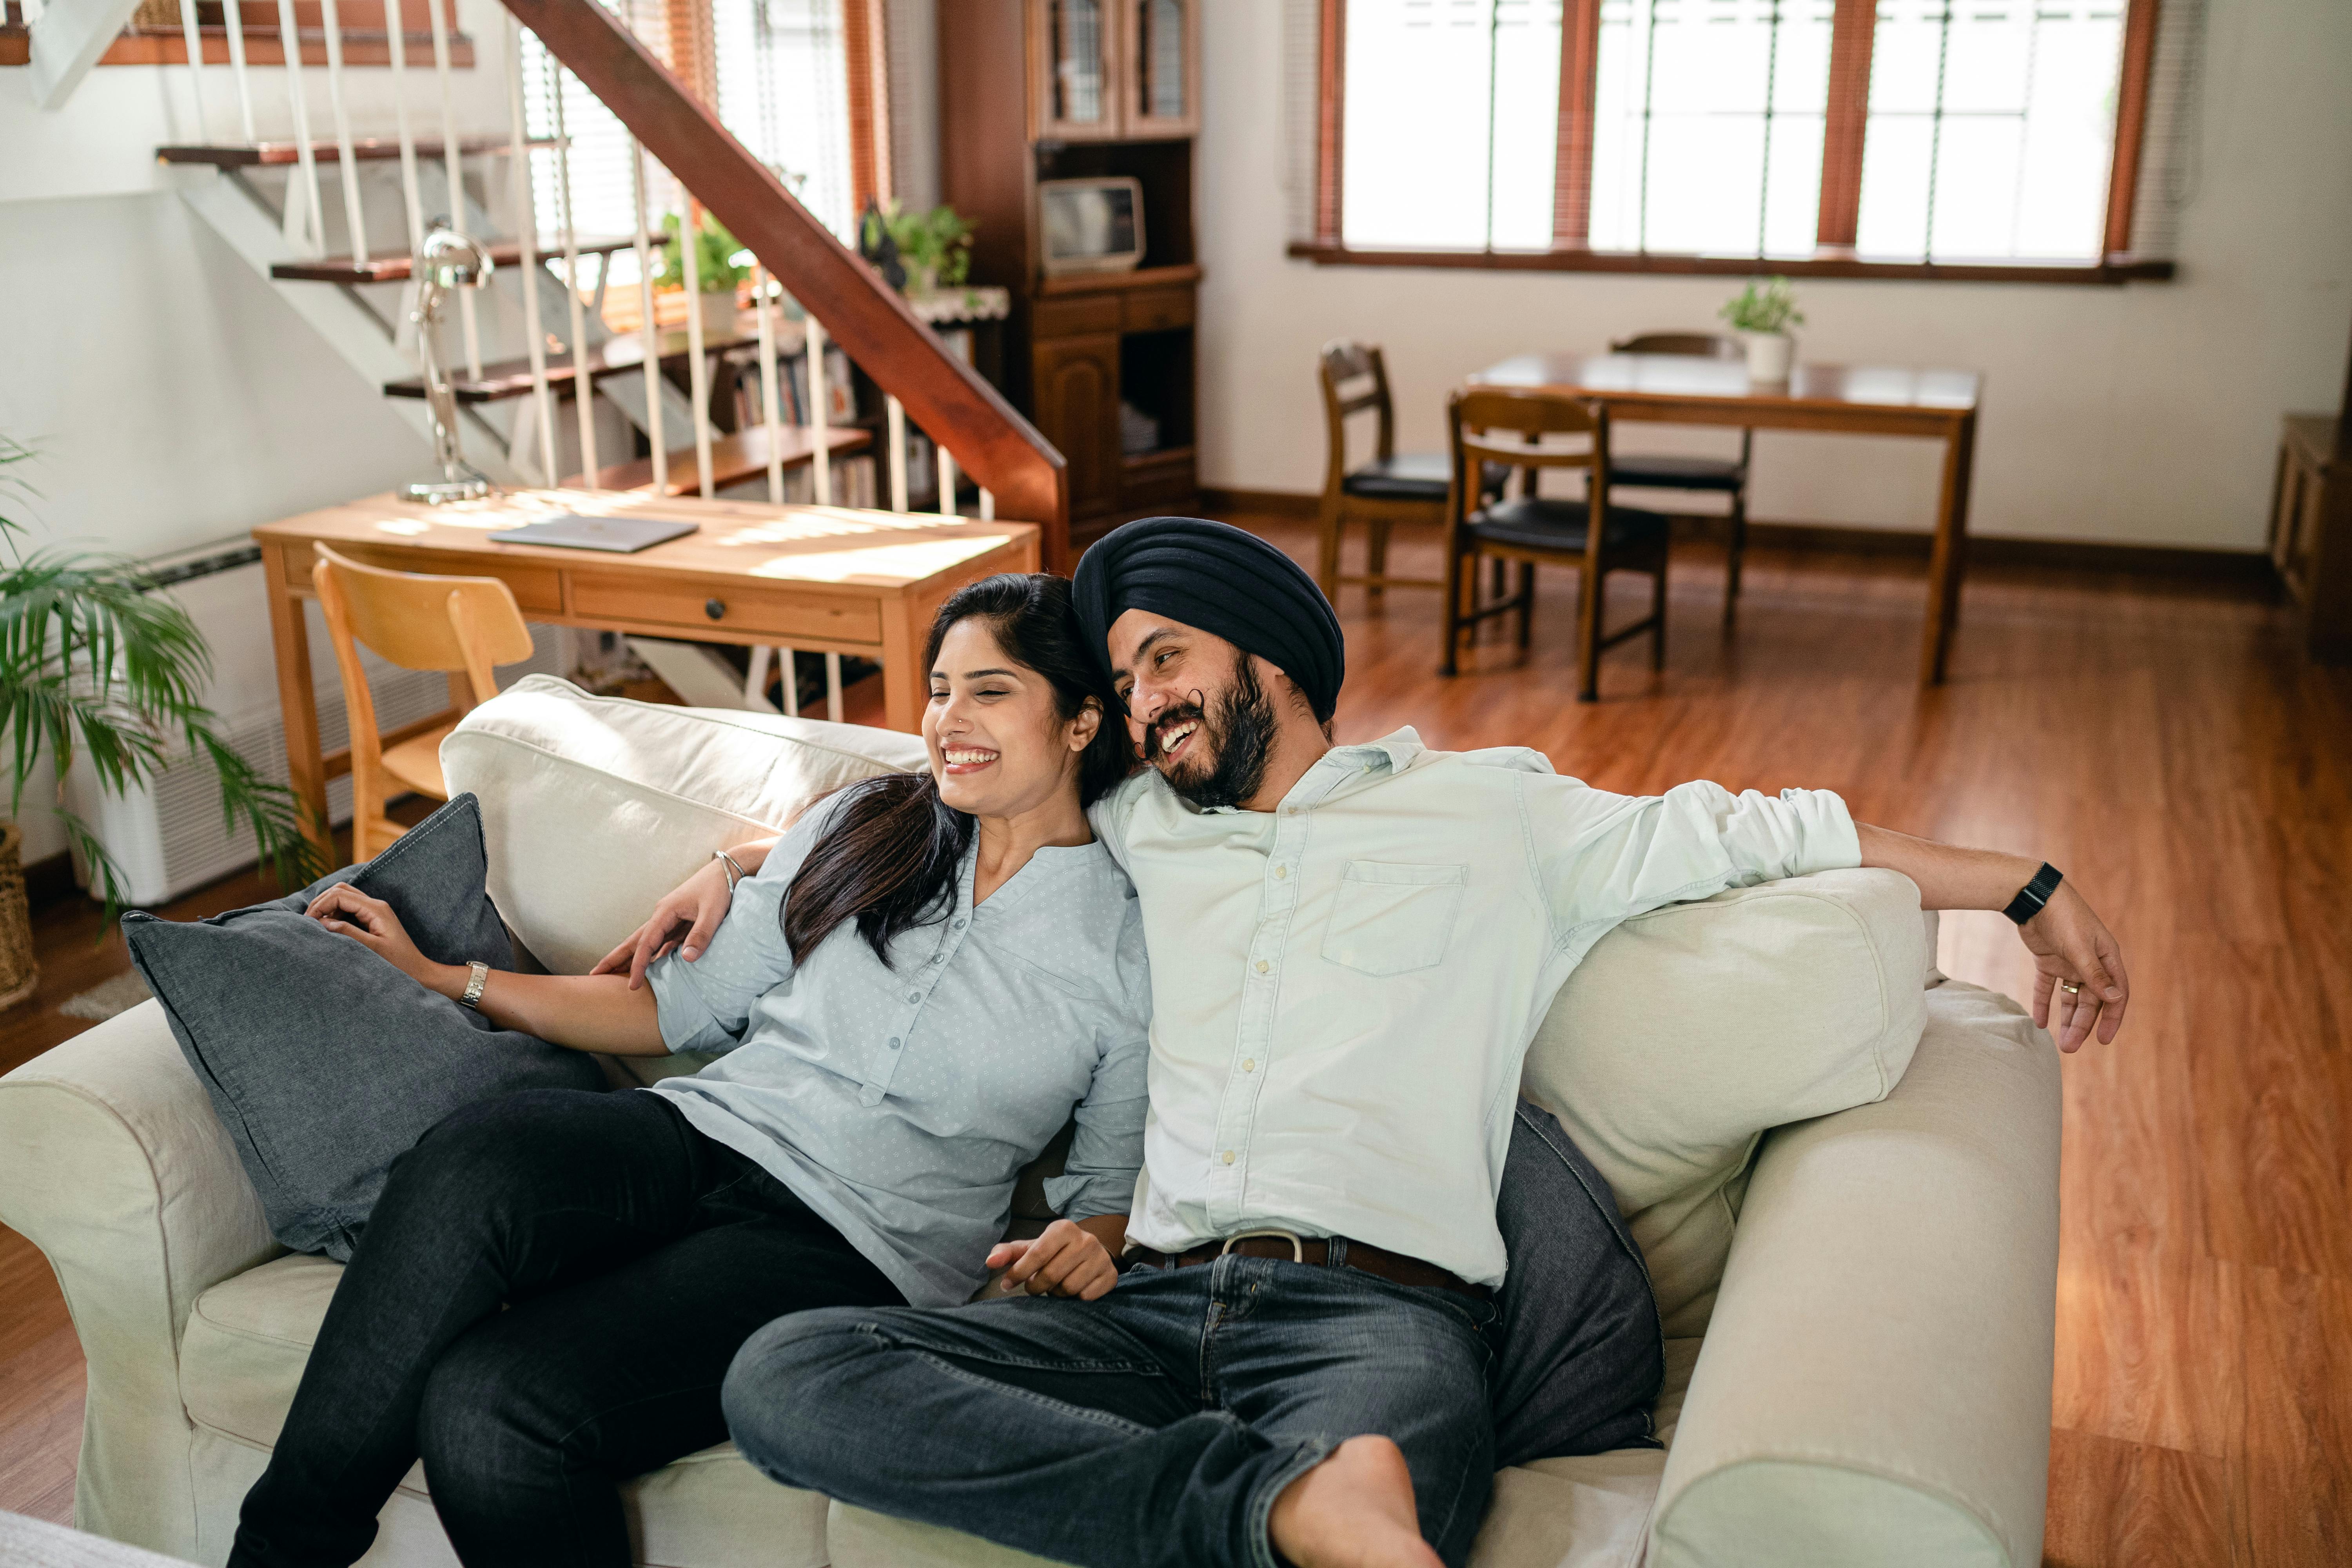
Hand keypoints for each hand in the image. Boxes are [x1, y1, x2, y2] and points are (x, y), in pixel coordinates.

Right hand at [306, 884, 447, 993]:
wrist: (418, 970)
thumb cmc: (398, 963)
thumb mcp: (371, 949)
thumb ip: (347, 933)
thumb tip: (323, 922)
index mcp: (376, 909)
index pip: (340, 895)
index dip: (321, 905)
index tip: (308, 921)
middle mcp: (376, 905)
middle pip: (341, 890)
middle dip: (322, 902)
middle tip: (308, 920)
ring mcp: (375, 910)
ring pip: (344, 897)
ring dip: (327, 907)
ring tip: (316, 925)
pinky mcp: (373, 918)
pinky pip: (349, 908)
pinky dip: (335, 914)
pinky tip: (328, 927)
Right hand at [591, 854, 738, 989]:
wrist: (727, 870)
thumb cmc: (719, 888)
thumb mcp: (713, 912)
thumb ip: (700, 935)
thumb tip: (686, 959)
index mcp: (665, 912)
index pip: (646, 943)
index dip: (638, 965)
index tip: (632, 985)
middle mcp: (662, 915)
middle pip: (635, 940)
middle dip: (615, 958)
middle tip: (595, 975)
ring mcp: (669, 918)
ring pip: (646, 942)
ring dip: (631, 957)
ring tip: (615, 974)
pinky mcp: (679, 922)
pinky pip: (661, 942)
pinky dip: (652, 955)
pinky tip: (647, 966)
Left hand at [985, 1219, 1119, 1301]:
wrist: (1090, 1254)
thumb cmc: (1053, 1253)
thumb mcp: (1031, 1248)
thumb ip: (1008, 1253)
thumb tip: (989, 1261)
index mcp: (1063, 1228)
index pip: (1036, 1254)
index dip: (1019, 1273)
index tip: (1007, 1285)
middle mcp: (1086, 1240)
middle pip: (1051, 1275)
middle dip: (1037, 1286)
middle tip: (1036, 1286)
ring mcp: (1101, 1258)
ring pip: (1068, 1289)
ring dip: (1056, 1293)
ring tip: (1056, 1285)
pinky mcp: (1110, 1276)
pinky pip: (1085, 1297)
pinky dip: (1075, 1299)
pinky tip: (1073, 1289)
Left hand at [2017, 881, 2129, 1051]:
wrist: (2034, 896)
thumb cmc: (2064, 918)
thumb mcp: (2080, 949)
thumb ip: (2095, 975)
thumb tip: (2116, 999)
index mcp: (2107, 958)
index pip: (2116, 995)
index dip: (2112, 1019)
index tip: (2102, 1040)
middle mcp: (2091, 962)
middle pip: (2091, 1000)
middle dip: (2083, 1025)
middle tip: (2070, 1048)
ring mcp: (2069, 961)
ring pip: (2070, 996)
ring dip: (2066, 1018)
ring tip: (2059, 1042)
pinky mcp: (2048, 959)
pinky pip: (2047, 986)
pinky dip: (2044, 1003)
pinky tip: (2039, 1022)